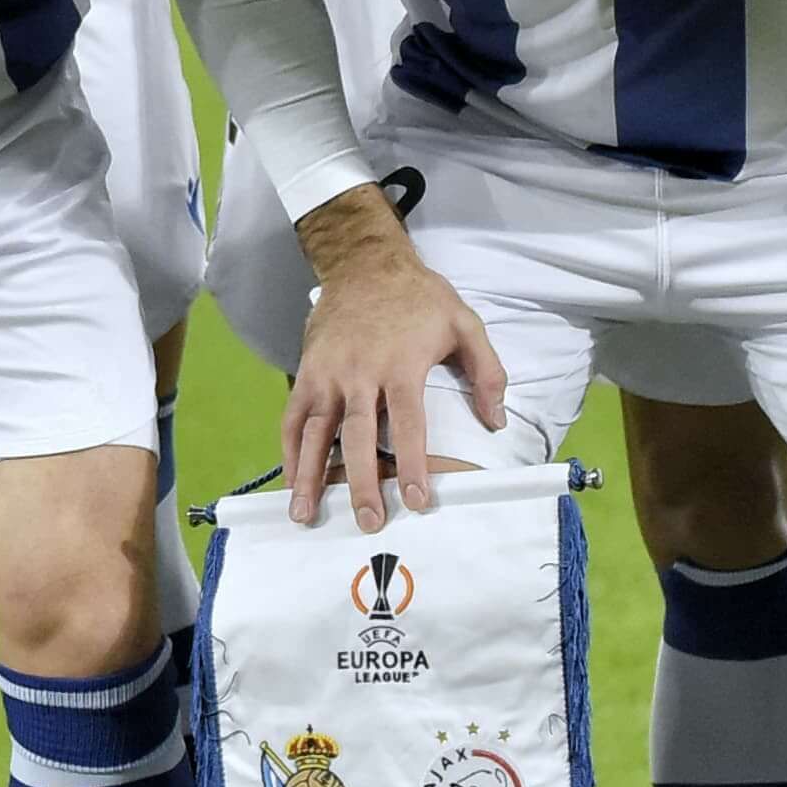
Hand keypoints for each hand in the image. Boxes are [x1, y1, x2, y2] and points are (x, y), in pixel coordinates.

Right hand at [278, 189, 504, 528]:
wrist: (364, 263)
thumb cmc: (419, 298)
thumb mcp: (465, 323)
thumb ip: (486, 372)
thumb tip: (496, 421)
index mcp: (400, 365)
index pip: (406, 424)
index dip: (410, 464)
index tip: (416, 501)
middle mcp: (359, 373)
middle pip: (356, 437)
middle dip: (360, 483)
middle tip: (368, 522)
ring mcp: (327, 374)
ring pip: (314, 431)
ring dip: (309, 476)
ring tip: (305, 515)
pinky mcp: (306, 371)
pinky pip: (293, 416)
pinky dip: (289, 450)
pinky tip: (291, 481)